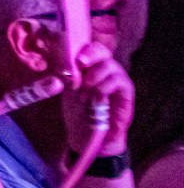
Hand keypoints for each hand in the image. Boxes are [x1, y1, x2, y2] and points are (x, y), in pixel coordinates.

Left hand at [66, 43, 133, 158]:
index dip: (84, 49)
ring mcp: (117, 82)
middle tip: (81, 65)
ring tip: (83, 94)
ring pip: (112, 67)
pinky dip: (104, 87)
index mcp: (90, 68)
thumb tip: (60, 63)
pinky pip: (120, 82)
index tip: (73, 58)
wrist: (88, 138)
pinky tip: (95, 99)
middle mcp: (105, 72)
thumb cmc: (77, 113)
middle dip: (91, 55)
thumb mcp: (67, 91)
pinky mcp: (126, 95)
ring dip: (94, 78)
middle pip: (104, 53)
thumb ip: (66, 76)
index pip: (91, 49)